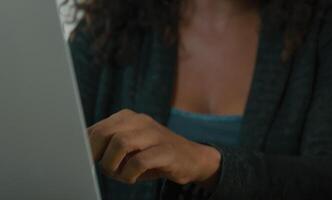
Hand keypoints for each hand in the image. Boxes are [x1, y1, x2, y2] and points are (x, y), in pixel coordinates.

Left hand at [87, 109, 220, 184]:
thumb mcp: (129, 146)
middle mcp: (140, 121)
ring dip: (112, 165)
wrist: (190, 157)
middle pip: (105, 133)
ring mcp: (155, 134)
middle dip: (96, 154)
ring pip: (121, 143)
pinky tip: (132, 178)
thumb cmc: (152, 154)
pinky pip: (139, 161)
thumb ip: (107, 145)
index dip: (86, 147)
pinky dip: (129, 174)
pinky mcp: (166, 151)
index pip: (96, 128)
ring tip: (118, 174)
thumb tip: (80, 153)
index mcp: (128, 117)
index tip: (84, 161)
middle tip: (102, 168)